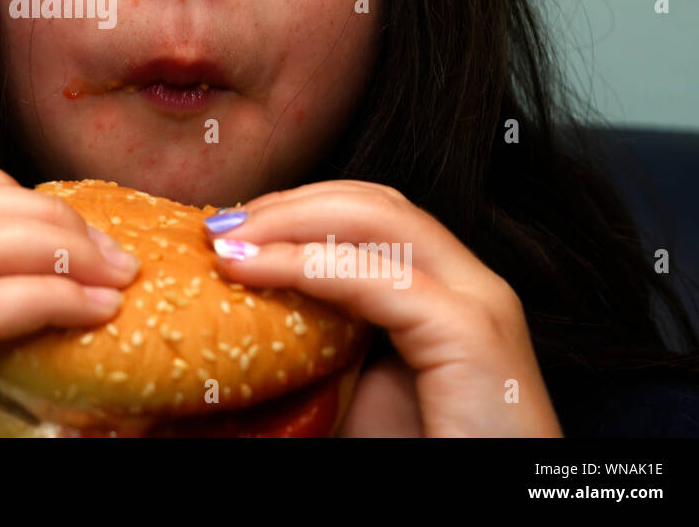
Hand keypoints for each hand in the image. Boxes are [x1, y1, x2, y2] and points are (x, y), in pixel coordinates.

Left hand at [205, 180, 561, 436]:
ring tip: (227, 241)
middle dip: (290, 203)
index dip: (298, 208)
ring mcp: (479, 304)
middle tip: (220, 226)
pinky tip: (251, 270)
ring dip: (289, 221)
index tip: (230, 229)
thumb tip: (237, 310)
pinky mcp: (471, 335)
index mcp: (445, 292)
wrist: (472, 516)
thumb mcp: (347, 386)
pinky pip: (376, 278)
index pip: (371, 215)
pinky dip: (304, 265)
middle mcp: (471, 285)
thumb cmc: (412, 456)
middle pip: (374, 203)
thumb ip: (313, 337)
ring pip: (378, 220)